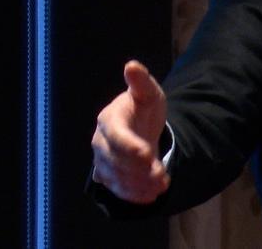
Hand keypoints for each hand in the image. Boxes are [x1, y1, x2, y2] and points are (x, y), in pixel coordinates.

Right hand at [91, 60, 170, 202]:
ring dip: (138, 185)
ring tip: (161, 187)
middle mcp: (100, 142)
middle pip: (115, 161)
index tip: (147, 155)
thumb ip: (141, 82)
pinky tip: (151, 196)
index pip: (116, 136)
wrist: (140, 127)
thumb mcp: (147, 93)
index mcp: (109, 119)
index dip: (129, 147)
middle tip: (160, 176)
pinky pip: (117, 189)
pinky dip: (133, 194)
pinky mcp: (107, 176)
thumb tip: (132, 65)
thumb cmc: (143, 107)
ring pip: (116, 178)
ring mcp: (102, 161)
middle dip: (138, 170)